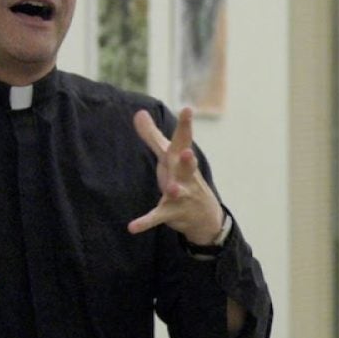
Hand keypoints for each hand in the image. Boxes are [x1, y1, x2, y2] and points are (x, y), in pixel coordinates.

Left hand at [129, 106, 223, 244]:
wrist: (205, 216)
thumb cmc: (183, 177)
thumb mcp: (167, 156)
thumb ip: (151, 135)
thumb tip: (138, 112)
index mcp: (181, 160)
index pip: (184, 140)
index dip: (185, 125)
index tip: (188, 110)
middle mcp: (185, 176)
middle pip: (187, 166)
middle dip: (188, 160)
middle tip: (188, 152)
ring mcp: (181, 196)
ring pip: (179, 192)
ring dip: (176, 190)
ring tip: (171, 189)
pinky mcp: (171, 213)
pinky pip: (158, 218)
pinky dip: (145, 222)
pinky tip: (132, 227)